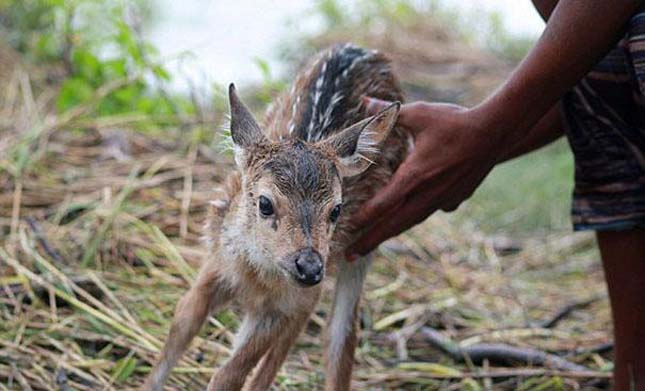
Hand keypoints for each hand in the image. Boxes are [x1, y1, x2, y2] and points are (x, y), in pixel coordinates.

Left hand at [346, 97, 502, 259]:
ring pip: (411, 221)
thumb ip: (387, 113)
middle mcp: (427, 193)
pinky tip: (412, 215)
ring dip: (390, 233)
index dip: (365, 218)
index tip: (349, 228)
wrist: (495, 132)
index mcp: (415, 175)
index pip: (383, 204)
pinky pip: (432, 211)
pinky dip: (417, 216)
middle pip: (393, 224)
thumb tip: (364, 102)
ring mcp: (443, 199)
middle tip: (350, 255)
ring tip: (373, 242)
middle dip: (370, 240)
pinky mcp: (455, 198)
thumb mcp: (418, 113)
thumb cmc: (454, 121)